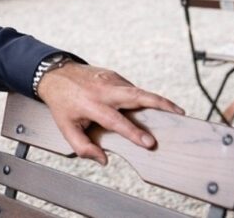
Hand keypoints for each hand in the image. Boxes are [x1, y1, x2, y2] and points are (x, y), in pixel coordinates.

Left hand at [36, 63, 183, 165]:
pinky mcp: (115, 76)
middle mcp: (104, 90)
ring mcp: (111, 80)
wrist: (55, 74)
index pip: (116, 120)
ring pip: (138, 90)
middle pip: (136, 95)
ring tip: (176, 112)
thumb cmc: (62, 103)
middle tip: (178, 114)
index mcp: (91, 104)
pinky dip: (144, 97)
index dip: (133, 132)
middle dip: (159, 104)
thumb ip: (82, 147)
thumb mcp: (65, 128)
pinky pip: (132, 88)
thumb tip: (103, 160)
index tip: (149, 142)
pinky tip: (155, 107)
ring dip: (158, 100)